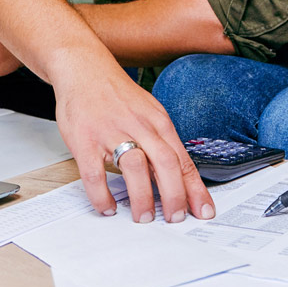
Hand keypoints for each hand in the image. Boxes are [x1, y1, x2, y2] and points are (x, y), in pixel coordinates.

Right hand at [54, 65, 213, 223]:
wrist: (83, 68)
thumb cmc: (117, 95)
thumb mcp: (149, 112)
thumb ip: (162, 141)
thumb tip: (178, 177)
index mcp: (158, 122)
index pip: (183, 160)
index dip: (195, 189)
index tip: (203, 211)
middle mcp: (138, 126)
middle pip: (165, 164)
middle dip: (174, 196)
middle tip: (175, 218)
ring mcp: (110, 132)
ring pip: (134, 167)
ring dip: (142, 197)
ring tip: (144, 217)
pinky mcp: (84, 140)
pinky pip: (94, 173)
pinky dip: (102, 195)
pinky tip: (106, 207)